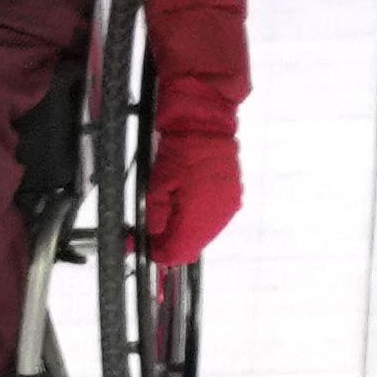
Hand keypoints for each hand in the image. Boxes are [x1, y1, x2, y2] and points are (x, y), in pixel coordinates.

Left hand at [148, 129, 236, 265]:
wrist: (206, 122)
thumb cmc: (179, 150)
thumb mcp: (156, 185)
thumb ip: (154, 218)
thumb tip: (150, 239)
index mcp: (200, 216)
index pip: (177, 253)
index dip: (157, 254)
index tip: (142, 245)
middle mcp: (219, 217)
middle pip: (192, 247)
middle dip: (170, 243)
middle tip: (151, 229)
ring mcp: (230, 208)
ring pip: (203, 236)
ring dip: (184, 231)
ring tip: (168, 213)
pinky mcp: (234, 198)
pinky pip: (213, 220)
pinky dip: (197, 219)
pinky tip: (186, 204)